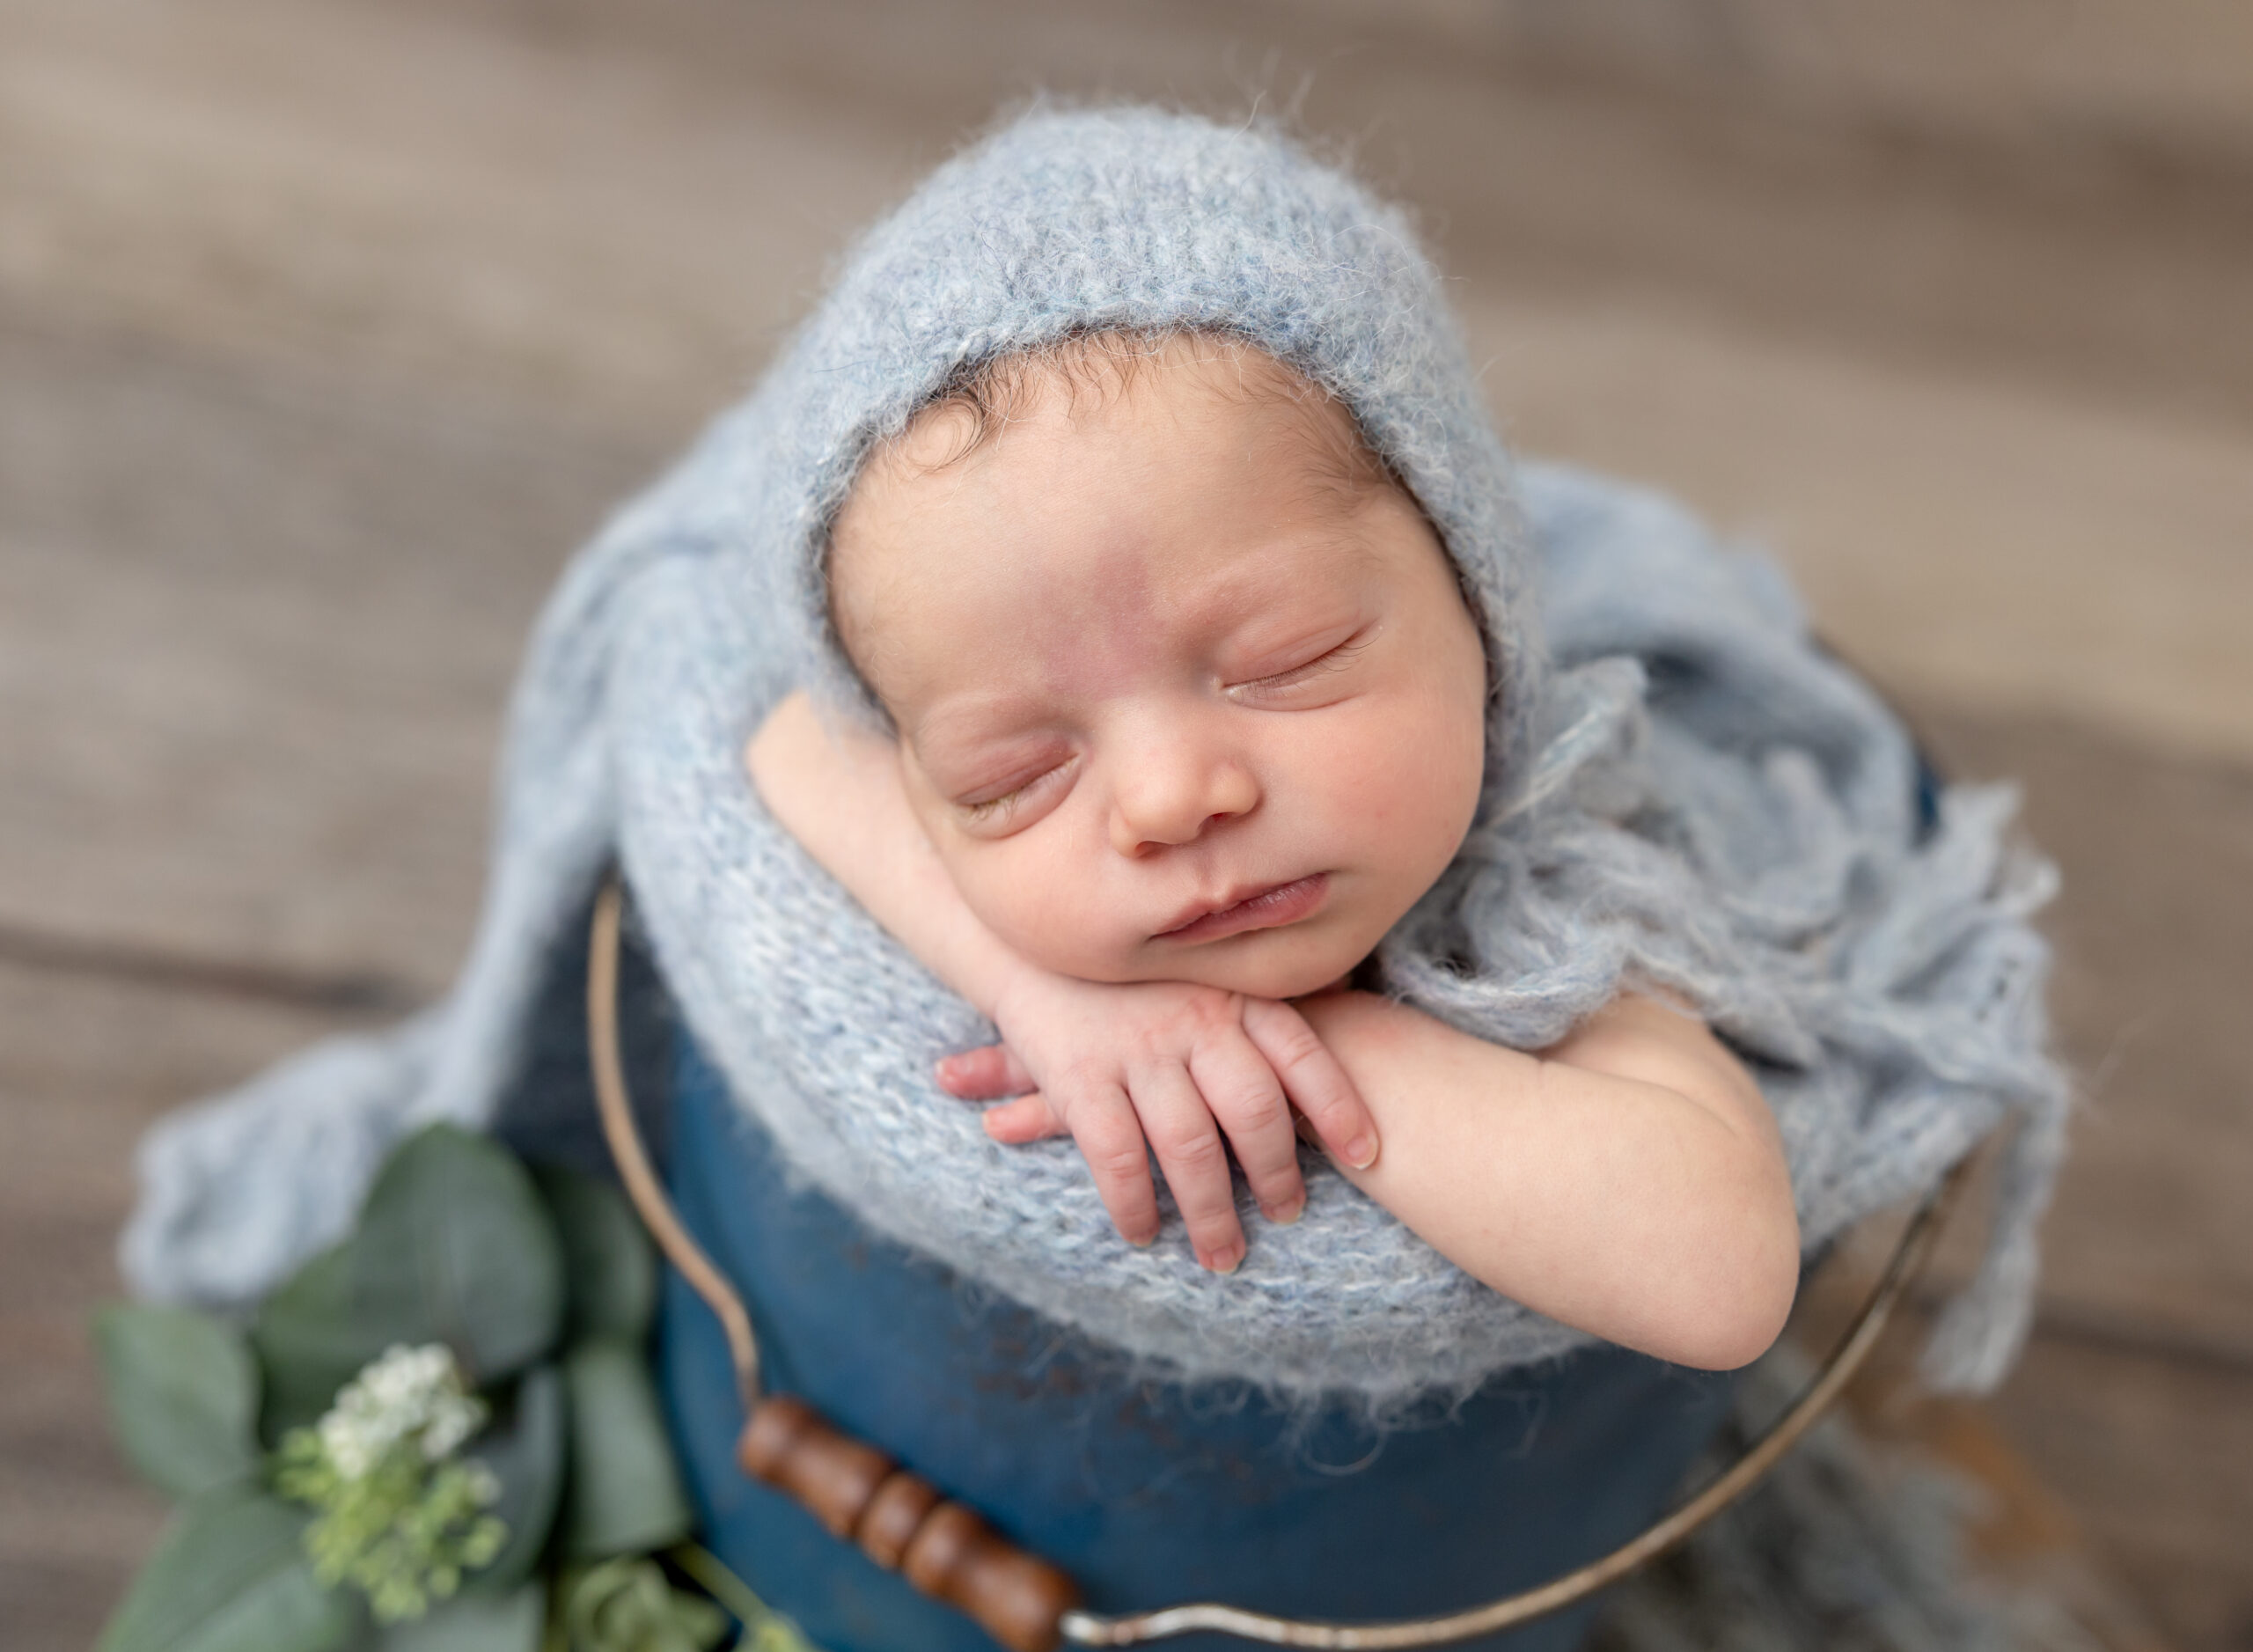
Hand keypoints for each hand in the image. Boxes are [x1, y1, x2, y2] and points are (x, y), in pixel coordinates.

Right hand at [937, 974, 1378, 1272]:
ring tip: (1224, 1253)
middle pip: (1254, 1111)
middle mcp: (1193, 1018)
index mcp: (1230, 990)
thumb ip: (1257, 982)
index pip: (1302, 1052)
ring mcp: (1136, 1049)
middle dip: (1277, 1175)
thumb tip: (1350, 980)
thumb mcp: (1199, 959)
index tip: (1369, 1156)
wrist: (1025, 937)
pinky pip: (1117, 1157)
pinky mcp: (1079, 1076)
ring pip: (1190, 1147)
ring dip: (1212, 1212)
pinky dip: (1134, 1204)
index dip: (1339, 1108)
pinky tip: (1144, 1232)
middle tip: (1287, 1215)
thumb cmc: (1128, 961)